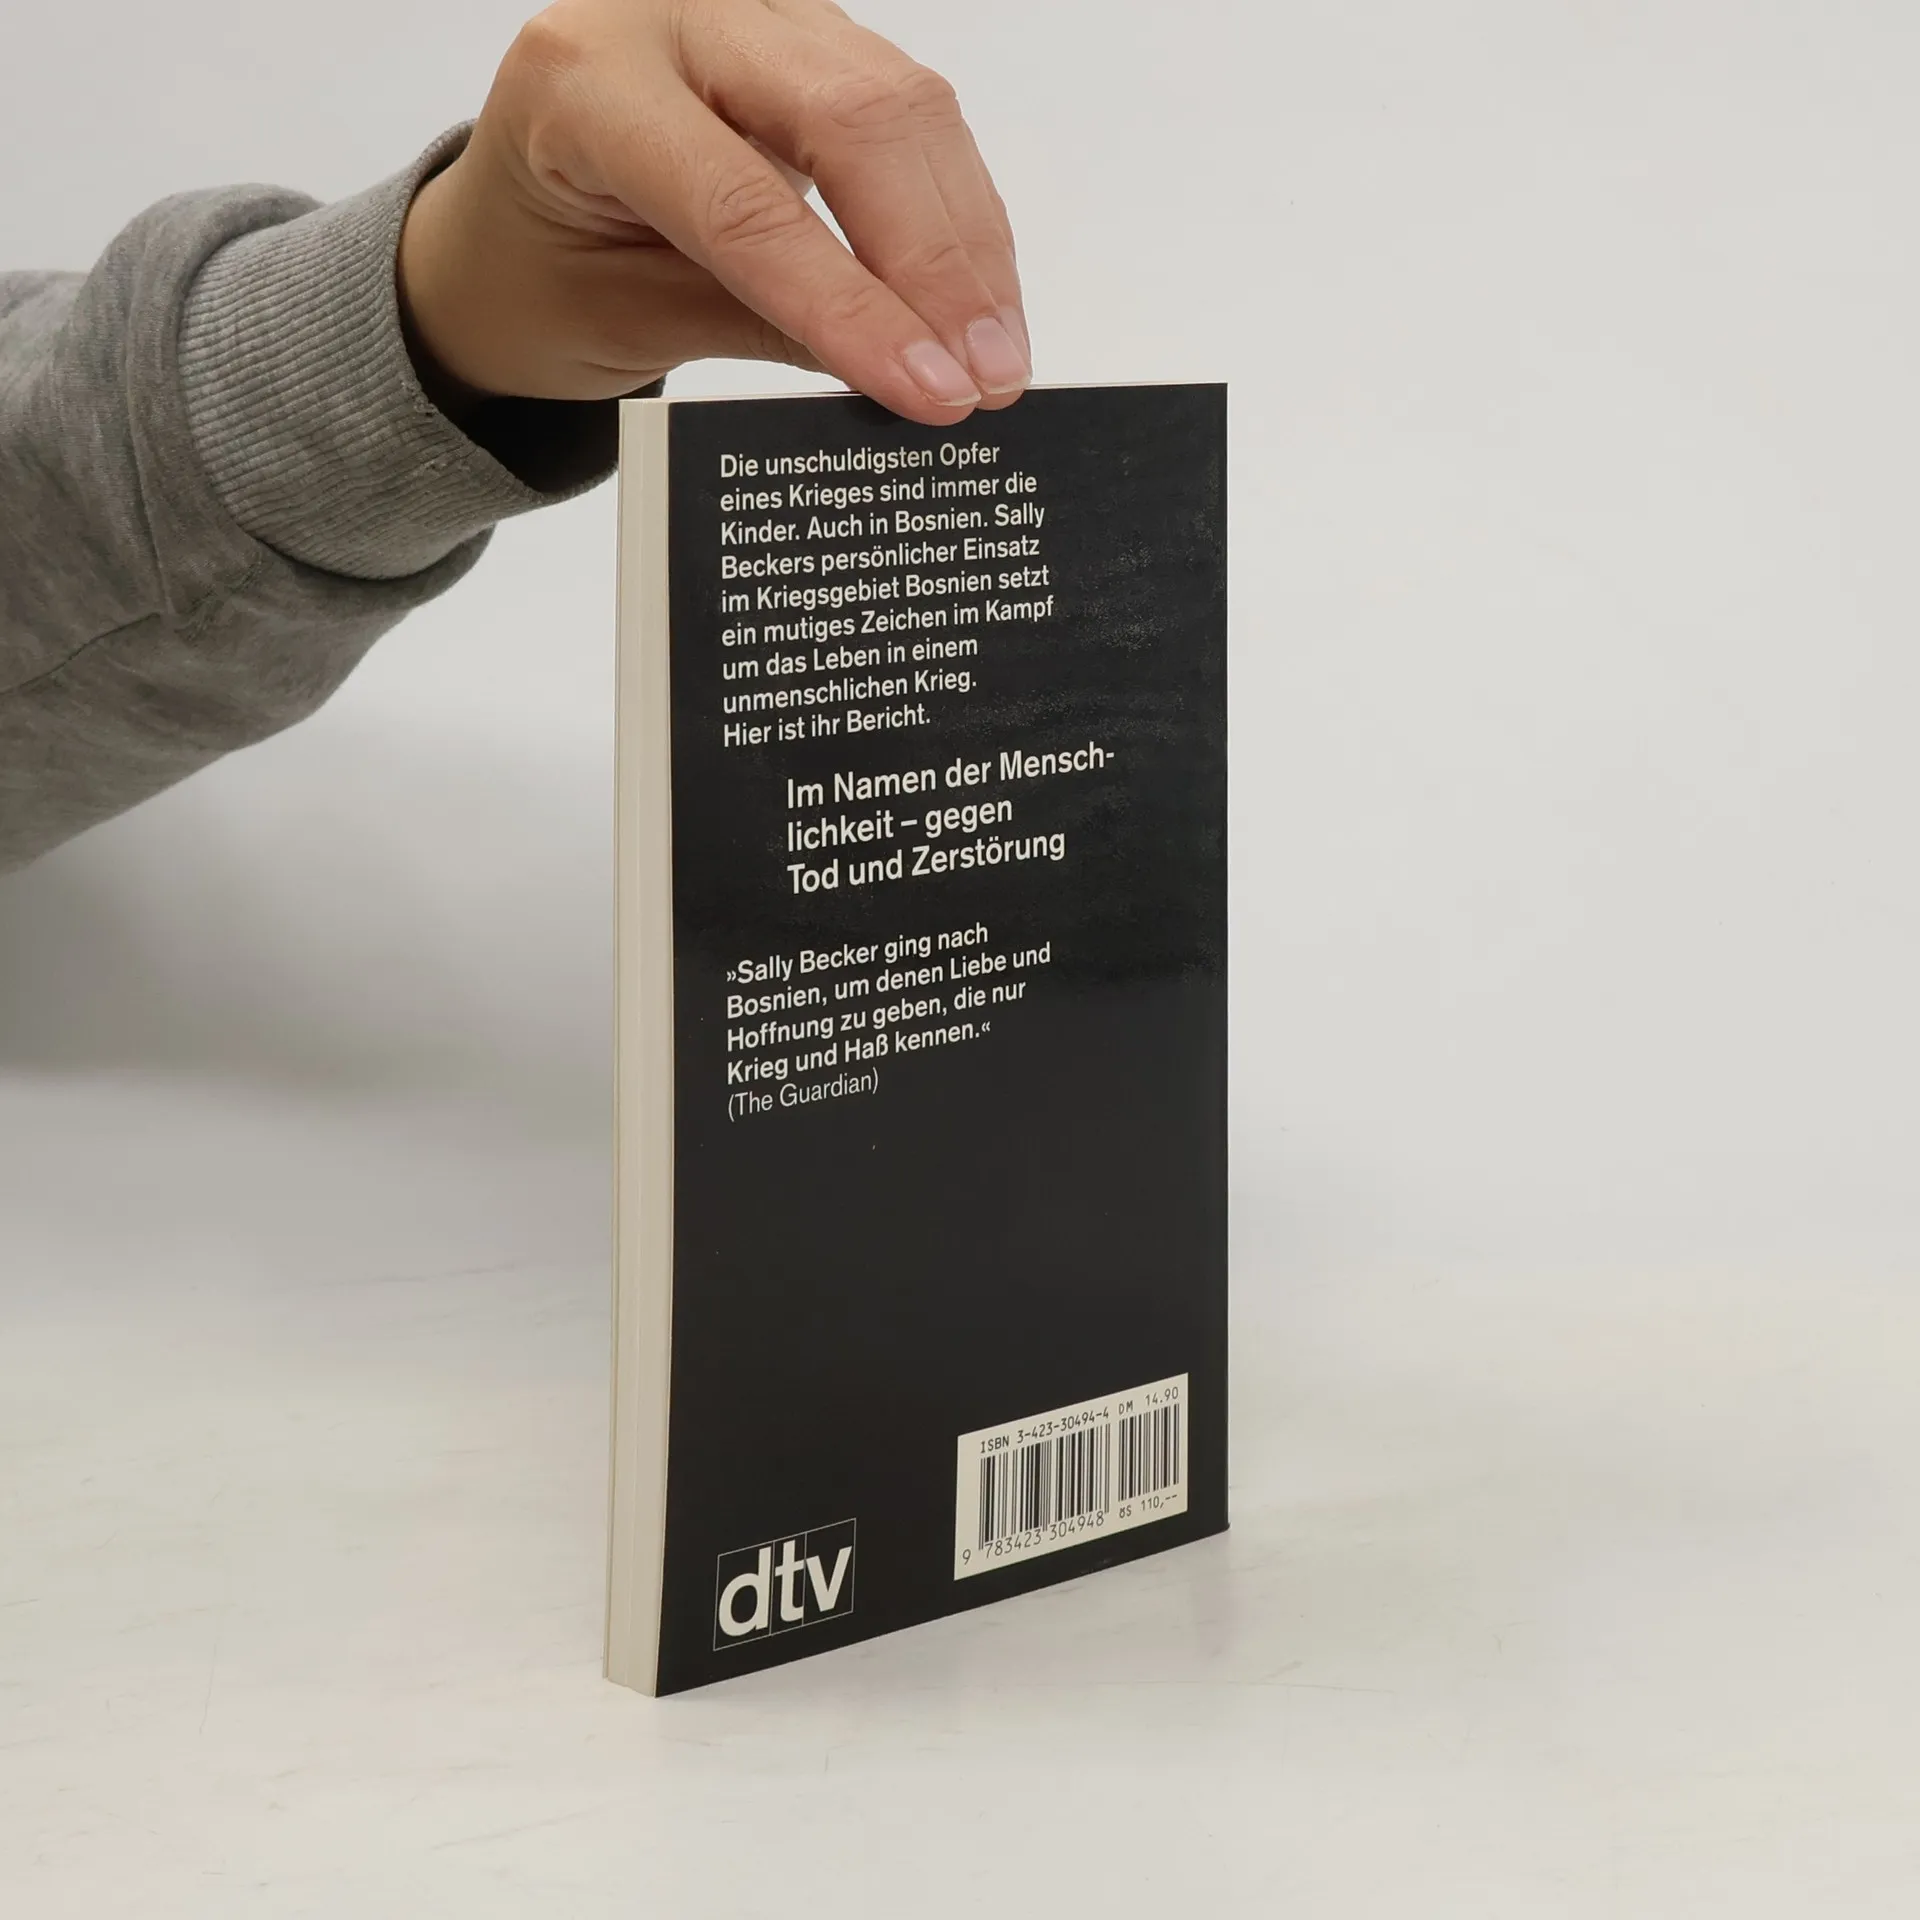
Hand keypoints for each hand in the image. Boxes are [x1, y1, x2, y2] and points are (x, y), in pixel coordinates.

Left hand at [397, 0, 1029, 425]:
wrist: (506, 227)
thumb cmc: (539, 274)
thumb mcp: (624, 321)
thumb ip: (755, 327)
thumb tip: (900, 371)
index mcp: (587, 82)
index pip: (745, 201)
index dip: (851, 304)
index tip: (928, 390)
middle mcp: (675, 15)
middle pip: (851, 118)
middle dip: (936, 263)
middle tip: (988, 379)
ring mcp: (754, 16)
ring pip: (902, 106)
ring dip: (968, 245)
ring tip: (999, 360)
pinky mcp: (812, 42)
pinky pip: (912, 117)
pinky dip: (958, 218)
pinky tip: (984, 303)